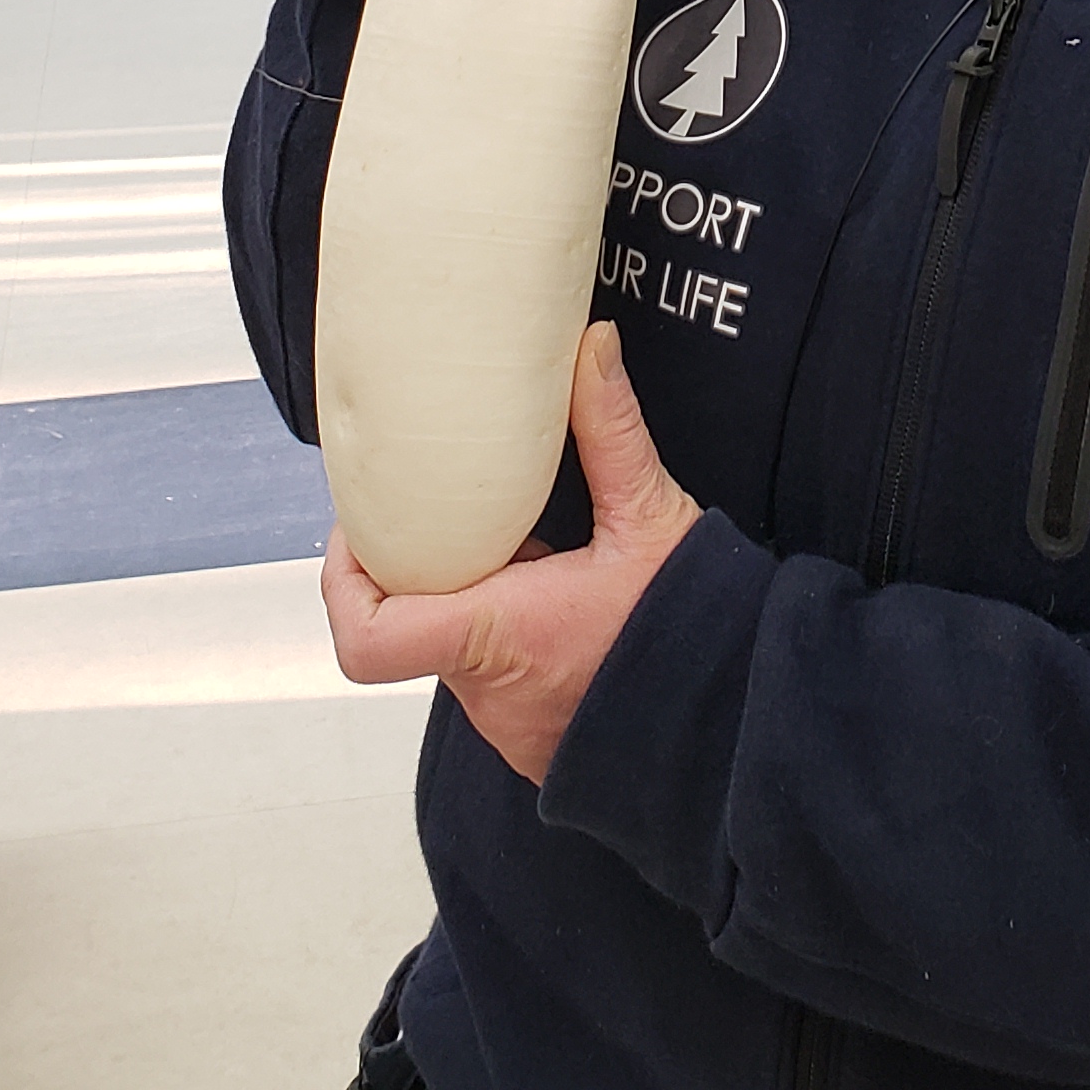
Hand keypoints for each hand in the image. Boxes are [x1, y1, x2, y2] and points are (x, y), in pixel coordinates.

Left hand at [321, 323, 702, 783]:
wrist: (744, 728)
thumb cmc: (697, 635)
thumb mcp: (651, 518)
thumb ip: (610, 430)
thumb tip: (590, 349)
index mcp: (496, 635)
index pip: (367, 636)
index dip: (346, 580)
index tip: (366, 529)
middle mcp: (487, 692)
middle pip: (411, 625)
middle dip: (424, 567)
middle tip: (453, 510)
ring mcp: (508, 725)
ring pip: (457, 651)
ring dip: (474, 602)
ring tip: (521, 549)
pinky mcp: (534, 740)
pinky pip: (496, 682)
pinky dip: (510, 638)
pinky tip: (559, 602)